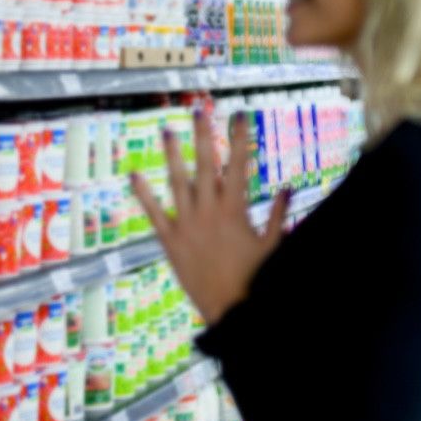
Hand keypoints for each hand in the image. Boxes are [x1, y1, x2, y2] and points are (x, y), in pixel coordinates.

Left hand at [131, 110, 290, 324]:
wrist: (231, 310)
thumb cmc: (254, 279)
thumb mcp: (273, 245)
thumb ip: (279, 215)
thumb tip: (287, 189)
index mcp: (236, 210)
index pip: (239, 165)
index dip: (240, 138)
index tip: (240, 115)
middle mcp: (210, 211)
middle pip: (206, 165)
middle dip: (204, 135)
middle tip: (199, 110)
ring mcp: (187, 225)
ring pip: (177, 182)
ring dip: (171, 155)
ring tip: (167, 131)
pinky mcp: (170, 242)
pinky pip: (154, 214)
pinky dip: (143, 194)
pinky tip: (133, 175)